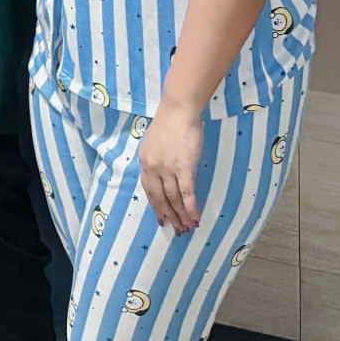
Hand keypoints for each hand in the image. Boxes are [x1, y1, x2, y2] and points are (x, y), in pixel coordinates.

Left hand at [138, 105, 205, 233]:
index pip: (148, 190)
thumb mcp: (154, 143)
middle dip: (168, 216)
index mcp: (144, 162)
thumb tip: (163, 174)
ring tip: (187, 228)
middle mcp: (153, 168)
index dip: (156, 207)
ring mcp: (167, 169)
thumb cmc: (169, 123)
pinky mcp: (183, 168)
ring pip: (173, 199)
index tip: (161, 219)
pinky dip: (190, 208)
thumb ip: (156, 160)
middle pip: (159, 198)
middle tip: (176, 230)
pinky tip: (195, 218)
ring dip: (180, 216)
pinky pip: (186, 193)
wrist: (178, 110)